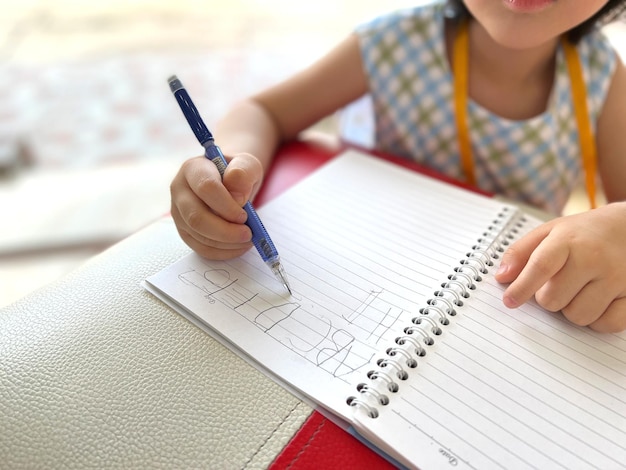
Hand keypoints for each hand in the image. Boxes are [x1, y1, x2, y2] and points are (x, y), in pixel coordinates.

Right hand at [169, 152, 263, 259]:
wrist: (228, 181)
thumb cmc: (237, 172)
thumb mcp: (247, 164)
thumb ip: (244, 173)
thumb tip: (237, 198)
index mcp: (193, 168)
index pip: (206, 188)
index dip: (227, 206)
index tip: (245, 216)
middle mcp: (179, 190)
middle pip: (196, 216)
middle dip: (225, 231)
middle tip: (248, 234)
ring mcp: (179, 212)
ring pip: (197, 234)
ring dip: (226, 243)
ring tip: (248, 239)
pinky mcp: (185, 230)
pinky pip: (200, 248)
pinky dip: (222, 252)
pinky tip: (239, 247)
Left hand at [495, 202, 625, 332]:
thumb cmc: (583, 234)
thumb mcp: (549, 231)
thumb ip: (521, 252)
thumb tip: (502, 277)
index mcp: (568, 239)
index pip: (540, 267)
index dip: (521, 288)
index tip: (509, 301)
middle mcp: (594, 258)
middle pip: (553, 300)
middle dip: (547, 298)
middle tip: (558, 284)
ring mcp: (617, 277)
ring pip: (577, 316)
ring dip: (571, 309)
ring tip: (579, 289)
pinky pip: (606, 324)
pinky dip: (597, 319)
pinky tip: (597, 301)